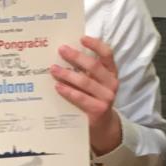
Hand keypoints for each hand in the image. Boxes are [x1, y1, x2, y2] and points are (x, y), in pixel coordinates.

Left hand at [50, 35, 122, 154]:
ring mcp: (106, 97)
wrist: (102, 126)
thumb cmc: (94, 98)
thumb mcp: (94, 82)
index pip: (107, 54)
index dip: (95, 45)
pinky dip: (68, 91)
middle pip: (94, 66)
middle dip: (76, 56)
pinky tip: (57, 86)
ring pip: (85, 81)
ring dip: (67, 74)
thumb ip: (85, 70)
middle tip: (60, 50)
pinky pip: (81, 98)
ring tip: (53, 69)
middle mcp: (112, 83)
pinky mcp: (98, 110)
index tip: (81, 38)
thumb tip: (64, 53)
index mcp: (111, 72)